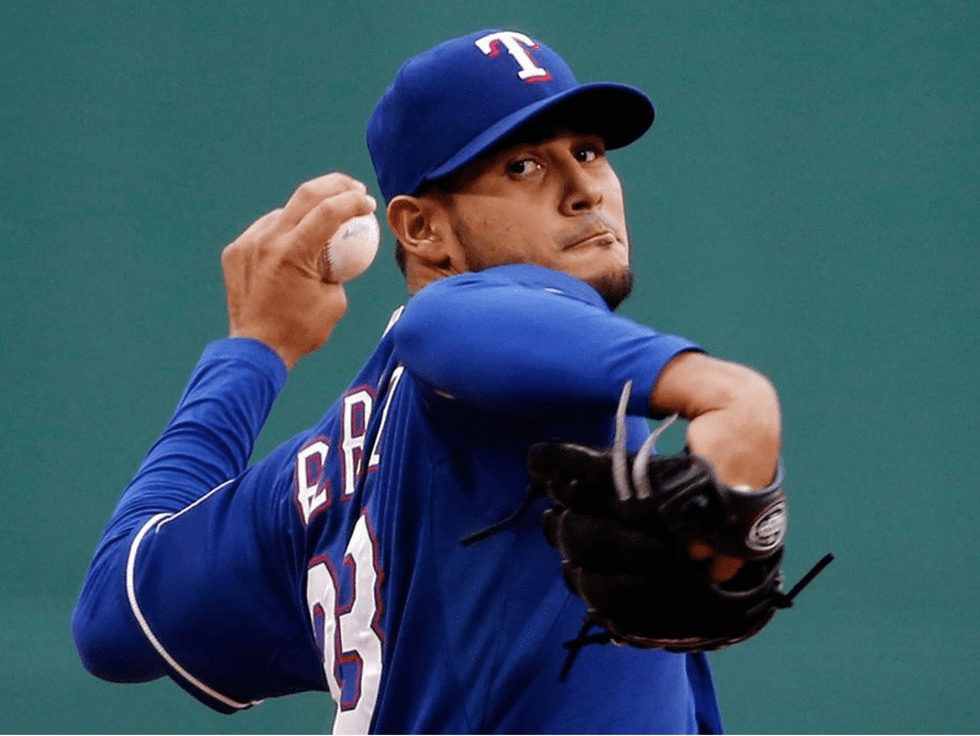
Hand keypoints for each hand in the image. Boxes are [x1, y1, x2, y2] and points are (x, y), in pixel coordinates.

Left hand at [221, 173, 376, 367]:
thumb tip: (340, 252)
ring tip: (326, 220)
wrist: (256, 350)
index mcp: (294, 253)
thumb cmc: (301, 331)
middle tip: (354, 189)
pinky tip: (296, 240)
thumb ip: (337, 269)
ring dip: (308, 211)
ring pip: (284, 212)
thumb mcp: (335, 300)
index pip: (330, 211)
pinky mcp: (235, 252)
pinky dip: (284, 231)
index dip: (355, 202)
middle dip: (336, 185)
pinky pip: (264, 230)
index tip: (369, 205)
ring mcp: (247, 244)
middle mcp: (267, 241)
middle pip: (306, 195)